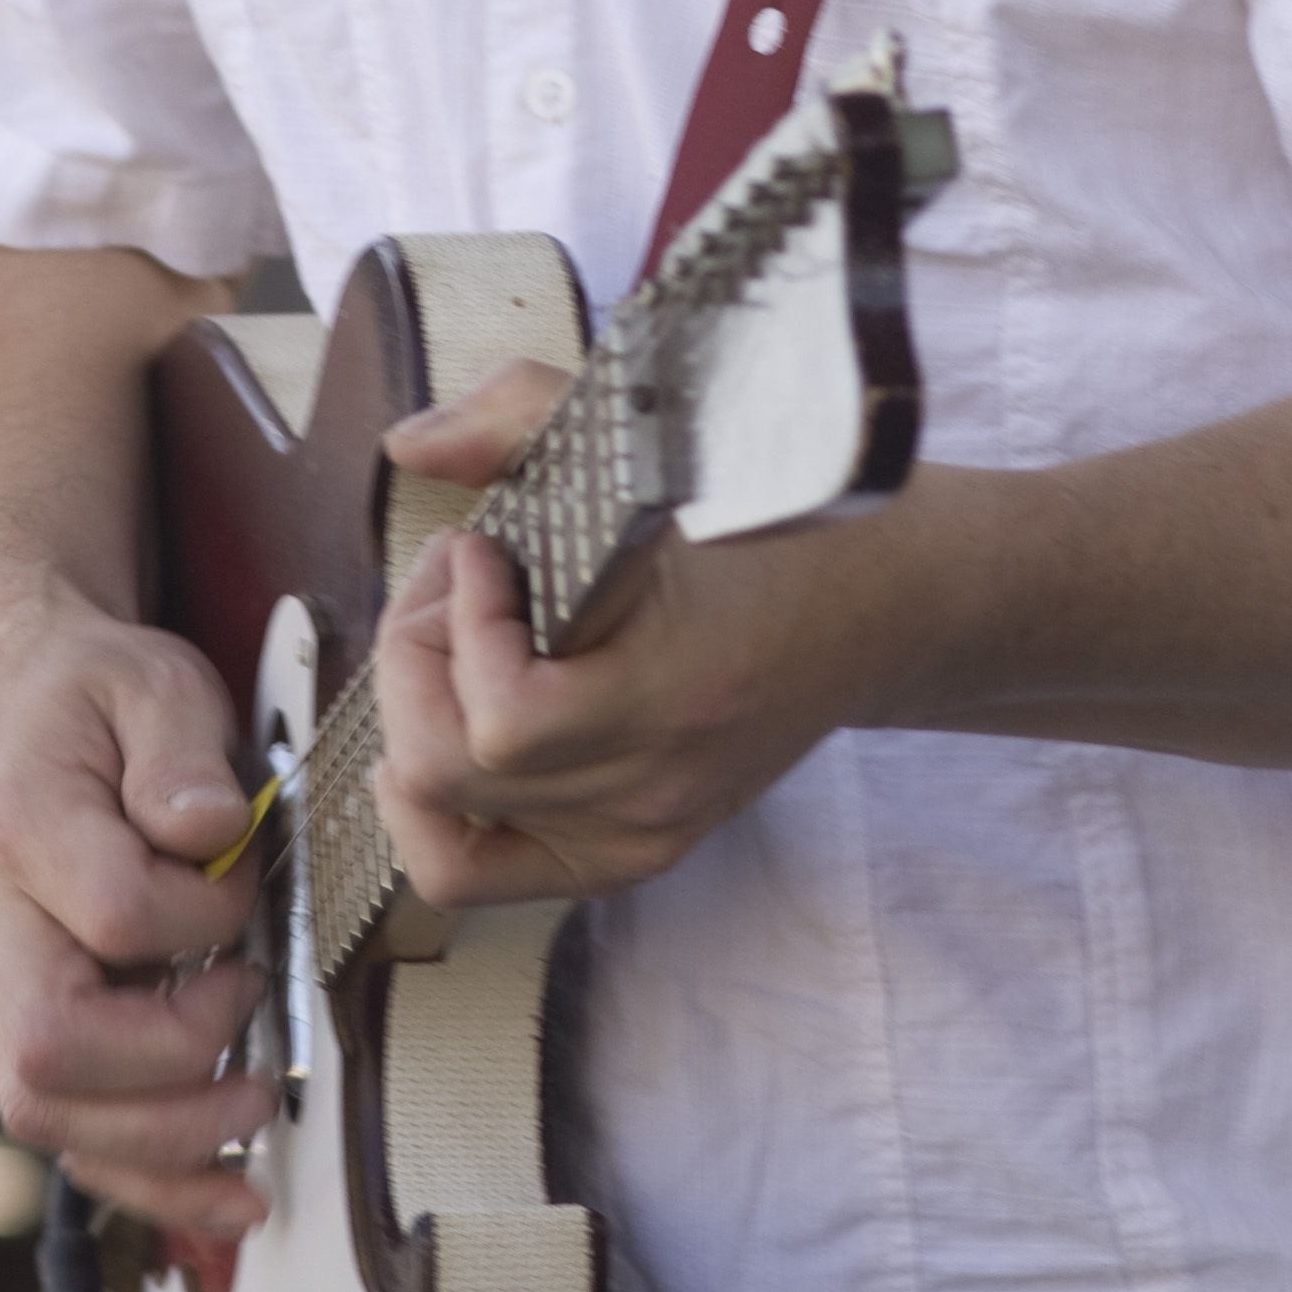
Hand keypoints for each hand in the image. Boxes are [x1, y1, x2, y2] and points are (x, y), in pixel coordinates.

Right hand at [0, 568, 276, 1238]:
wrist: (29, 709)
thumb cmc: (95, 702)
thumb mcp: (151, 684)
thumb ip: (179, 752)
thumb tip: (210, 828)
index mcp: (24, 827)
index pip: (110, 913)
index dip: (198, 917)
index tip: (244, 889)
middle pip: (48, 1053)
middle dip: (173, 1074)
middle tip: (256, 1032)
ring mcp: (1, 991)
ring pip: (50, 1116)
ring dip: (166, 1148)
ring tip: (255, 1117)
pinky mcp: (28, 1031)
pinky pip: (73, 1136)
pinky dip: (151, 1180)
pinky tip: (228, 1191)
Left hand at [369, 364, 896, 906]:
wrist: (881, 601)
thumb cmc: (774, 517)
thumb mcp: (655, 442)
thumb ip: (521, 417)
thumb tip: (411, 444)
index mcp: (675, 691)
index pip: (507, 718)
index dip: (460, 625)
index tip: (482, 548)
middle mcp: (654, 787)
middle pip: (447, 773)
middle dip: (415, 662)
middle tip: (454, 584)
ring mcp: (640, 835)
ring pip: (444, 836)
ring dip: (414, 729)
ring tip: (451, 654)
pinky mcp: (630, 854)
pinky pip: (478, 874)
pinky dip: (434, 810)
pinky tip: (448, 730)